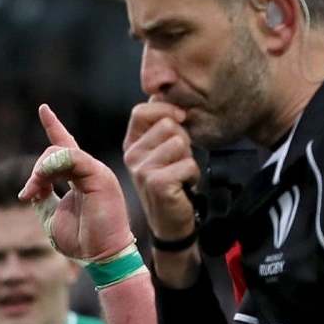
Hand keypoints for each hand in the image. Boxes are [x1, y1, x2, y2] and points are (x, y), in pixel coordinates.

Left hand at [19, 104, 135, 263]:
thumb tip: (30, 187)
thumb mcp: (52, 217)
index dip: (54, 126)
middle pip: (55, 150)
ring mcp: (95, 170)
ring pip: (60, 152)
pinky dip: (52, 166)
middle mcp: (89, 170)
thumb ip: (43, 198)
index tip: (43, 109)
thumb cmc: (82, 240)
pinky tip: (42, 181)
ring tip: (32, 193)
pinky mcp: (100, 175)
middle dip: (35, 171)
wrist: (101, 256)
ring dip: (40, 172)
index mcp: (79, 177)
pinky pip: (72, 158)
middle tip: (28, 195)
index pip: (65, 146)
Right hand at [122, 100, 202, 247]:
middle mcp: (131, 156)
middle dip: (183, 141)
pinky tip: (183, 186)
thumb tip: (171, 101)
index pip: (143, 110)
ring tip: (179, 174)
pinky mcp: (157, 183)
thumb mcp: (162, 151)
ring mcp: (141, 170)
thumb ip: (163, 126)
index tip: (180, 121)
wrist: (171, 222)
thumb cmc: (171, 182)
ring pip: (180, 142)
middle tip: (177, 162)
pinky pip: (188, 163)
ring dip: (189, 159)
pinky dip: (192, 175)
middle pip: (169, 124)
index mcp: (131, 144)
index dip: (167, 110)